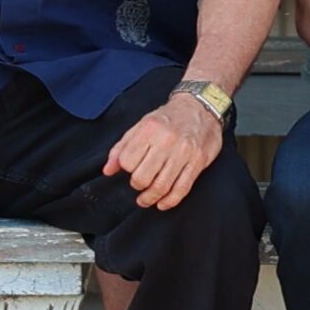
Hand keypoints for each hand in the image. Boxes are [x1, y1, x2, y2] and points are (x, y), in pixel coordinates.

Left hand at [106, 93, 222, 210]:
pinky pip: (182, 189)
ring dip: (150, 198)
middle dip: (137, 185)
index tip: (131, 169)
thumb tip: (108, 170)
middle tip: (139, 184)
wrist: (201, 106)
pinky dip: (169, 201)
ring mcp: (184, 152)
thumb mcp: (142, 125)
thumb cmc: (169, 117)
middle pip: (143, 177)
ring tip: (146, 199)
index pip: (127, 161)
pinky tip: (163, 203)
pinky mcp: (198, 162)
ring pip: (161, 186)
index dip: (126, 169)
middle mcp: (166, 140)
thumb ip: (122, 147)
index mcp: (149, 129)